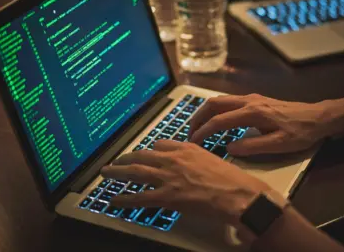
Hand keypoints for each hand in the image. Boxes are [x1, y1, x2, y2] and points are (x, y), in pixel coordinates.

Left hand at [101, 140, 271, 226]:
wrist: (237, 193)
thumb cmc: (230, 179)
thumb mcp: (211, 159)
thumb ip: (195, 159)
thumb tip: (188, 168)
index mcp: (186, 148)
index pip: (160, 143)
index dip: (149, 150)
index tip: (143, 153)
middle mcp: (173, 159)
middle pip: (142, 155)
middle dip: (125, 158)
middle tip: (115, 161)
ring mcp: (168, 177)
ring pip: (135, 172)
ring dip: (117, 173)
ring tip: (106, 173)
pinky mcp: (166, 197)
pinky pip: (139, 197)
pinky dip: (123, 199)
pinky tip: (114, 200)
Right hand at [189, 94, 335, 155]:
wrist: (318, 117)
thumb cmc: (301, 132)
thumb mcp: (279, 145)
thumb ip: (252, 147)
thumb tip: (229, 148)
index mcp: (252, 112)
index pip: (219, 121)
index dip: (203, 132)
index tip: (193, 143)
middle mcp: (248, 101)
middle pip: (213, 104)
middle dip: (197, 117)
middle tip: (189, 133)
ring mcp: (251, 98)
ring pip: (219, 100)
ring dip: (205, 112)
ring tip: (198, 127)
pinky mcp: (255, 99)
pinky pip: (228, 101)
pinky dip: (215, 110)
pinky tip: (215, 121)